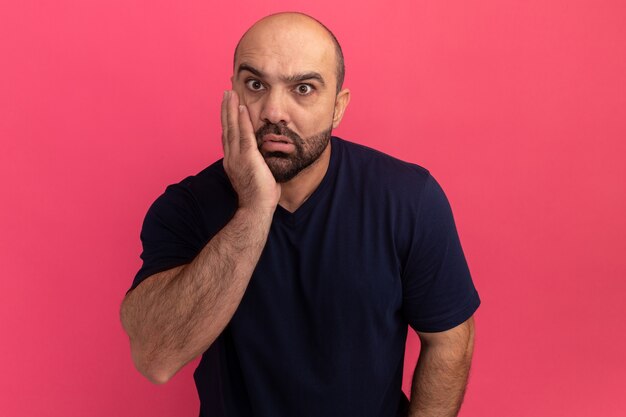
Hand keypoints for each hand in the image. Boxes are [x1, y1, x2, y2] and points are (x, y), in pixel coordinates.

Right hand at [221, 90, 280, 211]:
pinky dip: (241, 120)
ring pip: (232, 127)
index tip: (229, 107)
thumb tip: (267, 157)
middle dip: (226, 109)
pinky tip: (242, 108)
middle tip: (226, 93)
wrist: (256, 209)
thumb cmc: (260, 197)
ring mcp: (237, 157)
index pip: (229, 136)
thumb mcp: (258, 175)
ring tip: (230, 93)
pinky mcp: (247, 157)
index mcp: (232, 161)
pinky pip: (243, 134)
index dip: (228, 120)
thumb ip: (259, 163)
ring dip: (231, 109)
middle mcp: (231, 157)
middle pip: (226, 127)